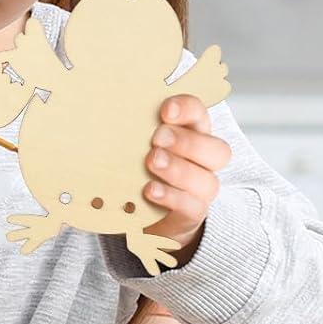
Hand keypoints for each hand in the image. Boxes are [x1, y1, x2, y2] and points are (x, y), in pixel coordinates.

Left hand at [143, 95, 231, 264]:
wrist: (141, 210)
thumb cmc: (138, 165)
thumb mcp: (135, 143)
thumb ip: (133, 129)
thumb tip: (105, 113)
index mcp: (192, 134)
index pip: (199, 115)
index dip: (187, 109)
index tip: (166, 110)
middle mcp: (203, 162)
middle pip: (217, 150)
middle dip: (187, 142)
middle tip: (158, 138)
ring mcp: (200, 190)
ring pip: (207, 181)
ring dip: (178, 169)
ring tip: (152, 162)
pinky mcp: (190, 214)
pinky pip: (191, 207)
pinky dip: (171, 197)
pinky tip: (150, 189)